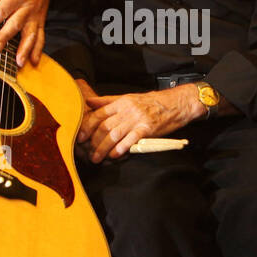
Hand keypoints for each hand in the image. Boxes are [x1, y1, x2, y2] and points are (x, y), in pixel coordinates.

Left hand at [0, 0, 52, 65]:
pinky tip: (33, 61)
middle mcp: (27, 7)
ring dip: (25, 49)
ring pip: (30, 34)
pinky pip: (41, 37)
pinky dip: (38, 50)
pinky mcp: (40, 23)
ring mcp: (35, 17)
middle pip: (15, 24)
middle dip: (5, 37)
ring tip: (18, 61)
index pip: (1, 10)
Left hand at [75, 79, 202, 161]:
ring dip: (103, 148)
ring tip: (97, 158)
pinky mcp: (147, 129)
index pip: (99, 114)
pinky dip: (120, 149)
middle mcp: (127, 110)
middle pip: (104, 126)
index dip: (88, 126)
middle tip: (88, 153)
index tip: (81, 137)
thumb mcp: (128, 98)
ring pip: (114, 134)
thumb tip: (89, 101)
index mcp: (121, 102)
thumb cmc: (151, 102)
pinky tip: (114, 155)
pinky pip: (130, 140)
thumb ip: (108, 101)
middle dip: (94, 141)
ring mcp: (137, 119)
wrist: (175, 104)